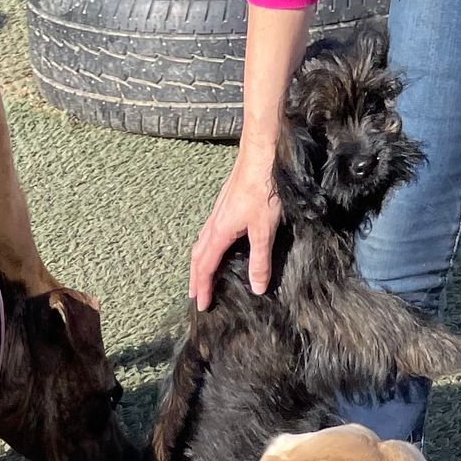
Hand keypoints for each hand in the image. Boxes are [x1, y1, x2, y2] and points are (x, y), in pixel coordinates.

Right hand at [190, 150, 282, 308]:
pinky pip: (209, 233)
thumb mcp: (265, 229)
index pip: (206, 267)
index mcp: (220, 232)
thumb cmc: (263, 189)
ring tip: (202, 276)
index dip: (203, 288)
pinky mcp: (226, 205)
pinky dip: (207, 248)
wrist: (262, 154)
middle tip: (195, 295)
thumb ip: (260, 260)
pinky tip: (217, 247)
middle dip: (195, 278)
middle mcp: (214, 224)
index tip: (202, 305)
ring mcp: (219, 213)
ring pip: (202, 243)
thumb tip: (257, 288)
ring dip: (199, 263)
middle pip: (197, 256)